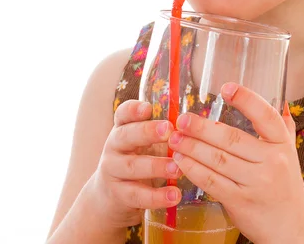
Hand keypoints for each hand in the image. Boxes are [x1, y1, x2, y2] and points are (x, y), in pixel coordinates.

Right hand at [87, 100, 181, 228]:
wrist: (112, 195)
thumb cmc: (138, 158)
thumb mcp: (144, 141)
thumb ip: (160, 131)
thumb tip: (191, 122)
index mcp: (123, 128)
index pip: (123, 114)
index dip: (133, 109)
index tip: (148, 108)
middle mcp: (114, 146)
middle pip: (126, 136)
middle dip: (147, 132)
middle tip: (168, 130)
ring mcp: (113, 171)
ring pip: (133, 166)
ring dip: (156, 166)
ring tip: (177, 168)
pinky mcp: (118, 195)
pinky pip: (137, 195)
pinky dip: (157, 196)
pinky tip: (174, 195)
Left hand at [168, 83, 303, 242]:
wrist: (293, 229)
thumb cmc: (288, 186)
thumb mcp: (291, 153)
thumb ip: (283, 126)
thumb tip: (282, 99)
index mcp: (282, 143)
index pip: (265, 115)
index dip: (246, 99)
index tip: (225, 88)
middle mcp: (271, 161)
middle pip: (231, 138)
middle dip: (202, 128)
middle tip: (182, 119)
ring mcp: (256, 182)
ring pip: (218, 160)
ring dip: (192, 147)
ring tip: (175, 138)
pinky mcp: (241, 202)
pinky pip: (212, 182)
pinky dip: (194, 170)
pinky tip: (181, 160)